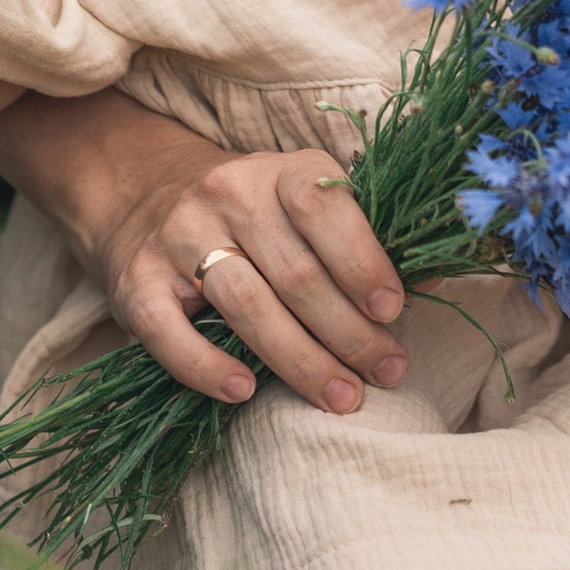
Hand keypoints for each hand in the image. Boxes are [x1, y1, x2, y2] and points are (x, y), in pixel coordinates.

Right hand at [93, 133, 411, 413]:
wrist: (141, 194)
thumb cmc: (251, 214)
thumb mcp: (303, 205)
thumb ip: (361, 238)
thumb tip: (435, 282)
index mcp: (280, 172)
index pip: (324, 209)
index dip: (363, 262)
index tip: (393, 312)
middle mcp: (228, 195)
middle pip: (296, 273)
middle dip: (348, 332)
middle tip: (385, 373)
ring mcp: (177, 237)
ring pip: (247, 305)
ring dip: (300, 360)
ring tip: (341, 397)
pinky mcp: (135, 282)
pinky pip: (169, 332)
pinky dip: (207, 367)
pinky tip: (244, 392)